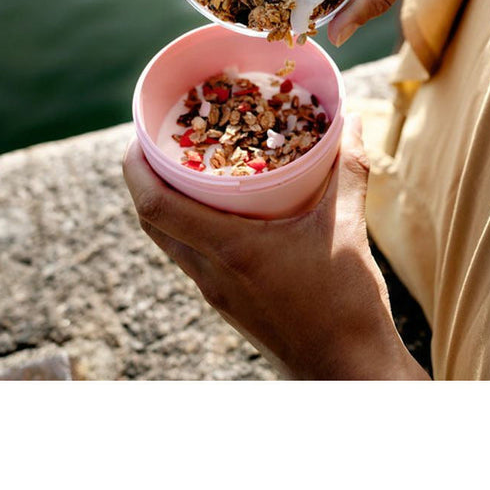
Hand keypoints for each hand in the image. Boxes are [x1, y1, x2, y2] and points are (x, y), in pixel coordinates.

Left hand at [122, 115, 428, 379]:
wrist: (347, 369)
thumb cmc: (346, 303)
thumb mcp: (348, 228)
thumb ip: (349, 170)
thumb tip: (354, 121)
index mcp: (231, 250)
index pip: (156, 207)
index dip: (136, 169)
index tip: (139, 136)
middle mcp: (212, 273)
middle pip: (152, 223)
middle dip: (144, 180)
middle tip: (157, 143)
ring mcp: (216, 293)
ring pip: (170, 242)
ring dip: (165, 205)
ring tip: (185, 169)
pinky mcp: (229, 304)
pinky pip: (192, 258)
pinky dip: (190, 227)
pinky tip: (219, 211)